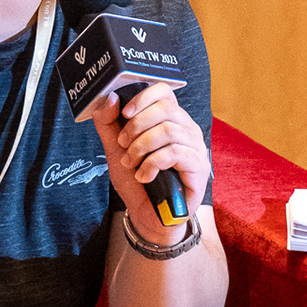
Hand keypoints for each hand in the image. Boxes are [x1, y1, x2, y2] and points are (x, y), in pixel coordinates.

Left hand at [89, 81, 209, 224]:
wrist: (146, 215)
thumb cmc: (136, 180)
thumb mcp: (115, 149)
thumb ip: (108, 123)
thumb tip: (110, 97)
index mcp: (169, 119)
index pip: (164, 92)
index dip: (143, 98)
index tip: (124, 114)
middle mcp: (186, 129)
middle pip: (166, 108)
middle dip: (136, 126)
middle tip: (123, 144)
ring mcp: (196, 147)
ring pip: (169, 131)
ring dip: (141, 147)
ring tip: (131, 163)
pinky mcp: (199, 167)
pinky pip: (175, 153)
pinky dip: (152, 164)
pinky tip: (144, 176)